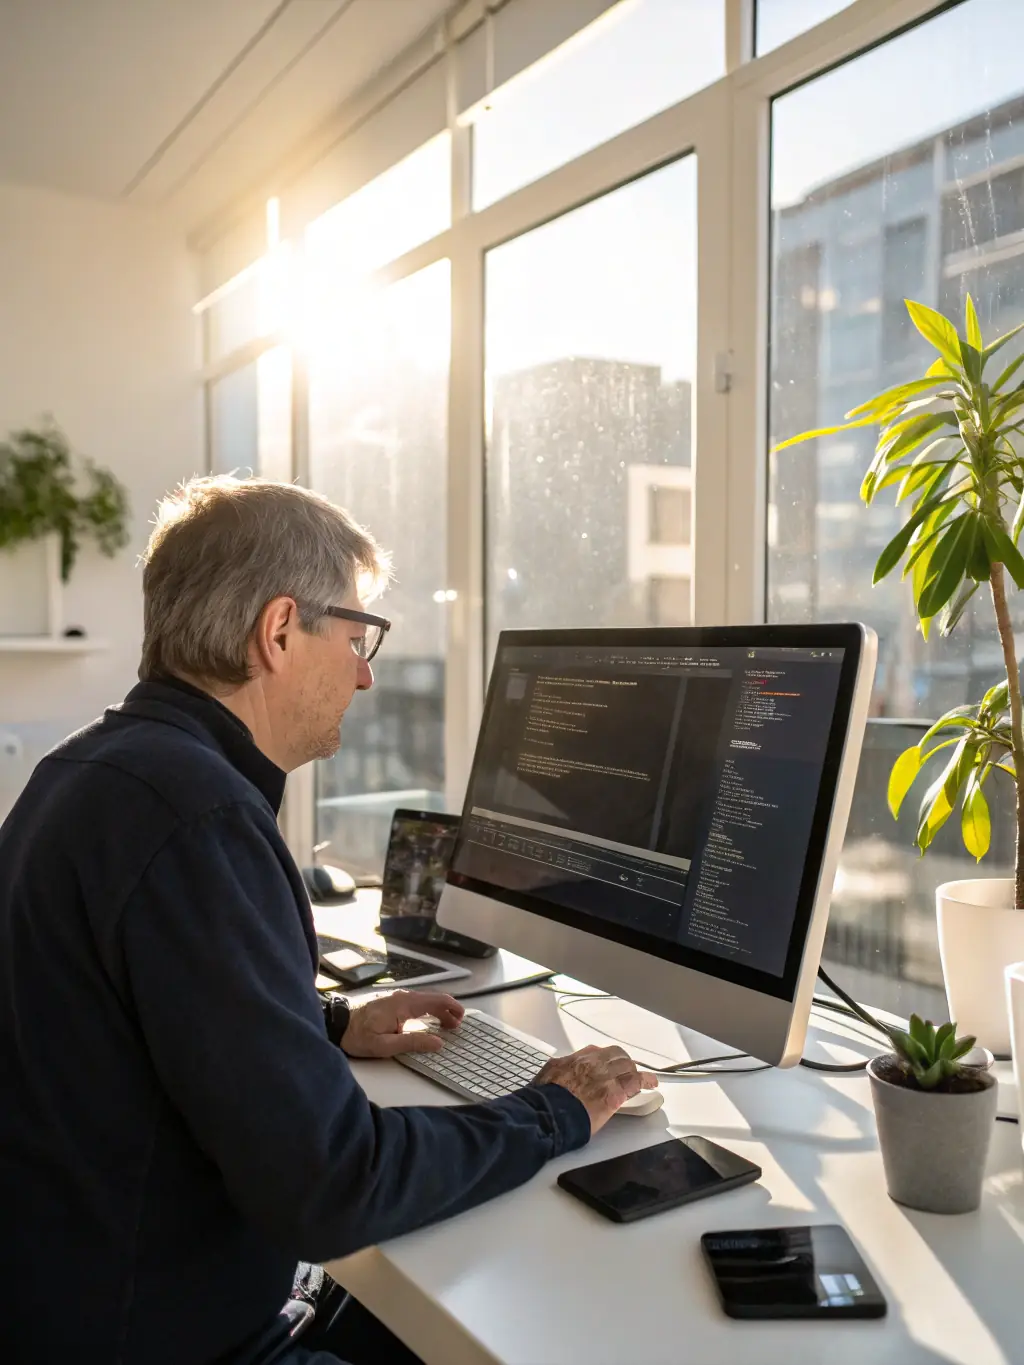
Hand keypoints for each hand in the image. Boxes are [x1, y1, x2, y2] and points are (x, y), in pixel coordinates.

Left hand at [340, 990, 463, 1059]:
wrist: (336, 1024)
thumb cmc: (358, 1036)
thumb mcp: (385, 1046)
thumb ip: (413, 1042)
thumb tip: (438, 1042)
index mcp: (403, 1005)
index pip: (434, 1001)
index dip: (451, 1008)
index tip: (462, 1018)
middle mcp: (402, 997)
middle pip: (432, 999)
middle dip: (448, 1010)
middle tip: (457, 1026)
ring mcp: (396, 998)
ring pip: (424, 1000)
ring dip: (438, 1010)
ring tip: (447, 1024)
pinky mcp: (391, 1002)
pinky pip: (416, 1003)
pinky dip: (428, 1009)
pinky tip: (429, 1020)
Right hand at [535, 1045, 657, 1134]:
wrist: (548, 1112)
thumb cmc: (545, 1099)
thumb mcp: (547, 1075)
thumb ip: (557, 1070)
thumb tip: (555, 1072)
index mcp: (576, 1058)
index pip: (596, 1052)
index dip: (605, 1058)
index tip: (606, 1063)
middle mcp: (593, 1062)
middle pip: (616, 1055)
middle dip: (622, 1063)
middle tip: (625, 1071)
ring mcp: (605, 1076)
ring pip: (627, 1066)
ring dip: (633, 1072)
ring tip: (639, 1078)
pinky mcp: (615, 1093)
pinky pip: (637, 1081)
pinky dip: (647, 1081)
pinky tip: (652, 1083)